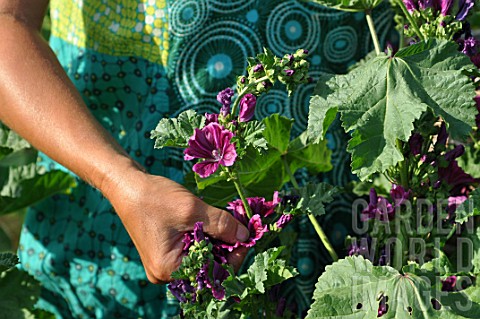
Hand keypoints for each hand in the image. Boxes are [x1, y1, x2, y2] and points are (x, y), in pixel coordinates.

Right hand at [103, 167, 249, 282]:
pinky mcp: (164, 253)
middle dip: (224, 246)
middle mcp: (165, 274)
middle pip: (207, 266)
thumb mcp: (192, 209)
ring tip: (222, 221)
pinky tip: (207, 222)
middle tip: (237, 225)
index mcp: (169, 269)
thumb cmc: (154, 198)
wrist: (127, 185)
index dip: (233, 255)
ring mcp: (164, 264)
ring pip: (201, 257)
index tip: (246, 236)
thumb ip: (222, 225)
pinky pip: (191, 251)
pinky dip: (203, 237)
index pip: (212, 272)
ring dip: (214, 240)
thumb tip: (245, 235)